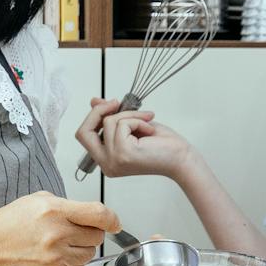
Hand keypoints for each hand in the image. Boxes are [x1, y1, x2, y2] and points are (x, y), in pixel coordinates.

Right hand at [0, 190, 119, 265]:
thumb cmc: (11, 223)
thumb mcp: (38, 200)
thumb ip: (68, 206)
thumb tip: (94, 215)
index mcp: (55, 211)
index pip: (99, 214)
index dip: (112, 219)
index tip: (114, 223)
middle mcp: (58, 235)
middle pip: (97, 236)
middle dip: (90, 232)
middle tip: (72, 231)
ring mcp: (56, 258)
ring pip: (89, 254)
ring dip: (81, 249)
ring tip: (60, 244)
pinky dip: (72, 264)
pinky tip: (55, 256)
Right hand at [75, 98, 195, 179]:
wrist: (181, 159)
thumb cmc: (162, 146)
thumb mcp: (133, 126)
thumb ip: (112, 117)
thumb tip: (94, 101)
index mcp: (106, 160)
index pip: (84, 136)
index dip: (93, 116)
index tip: (111, 104)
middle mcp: (106, 164)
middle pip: (83, 132)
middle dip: (98, 111)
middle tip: (116, 102)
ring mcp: (112, 161)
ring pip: (108, 122)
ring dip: (130, 115)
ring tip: (146, 123)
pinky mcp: (122, 154)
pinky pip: (122, 124)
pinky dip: (137, 120)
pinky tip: (149, 130)